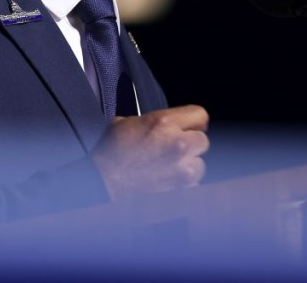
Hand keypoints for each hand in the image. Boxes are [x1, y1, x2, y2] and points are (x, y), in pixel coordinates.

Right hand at [90, 104, 209, 200]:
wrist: (103, 182)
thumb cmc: (110, 153)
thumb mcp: (126, 122)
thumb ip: (152, 120)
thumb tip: (163, 123)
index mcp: (164, 123)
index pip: (200, 115)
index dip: (192, 122)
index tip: (187, 127)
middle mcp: (178, 145)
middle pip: (203, 141)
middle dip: (190, 145)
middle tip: (174, 150)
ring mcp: (182, 171)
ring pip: (200, 165)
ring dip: (188, 166)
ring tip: (169, 168)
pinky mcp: (182, 191)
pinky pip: (193, 186)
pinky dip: (183, 186)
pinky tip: (166, 182)